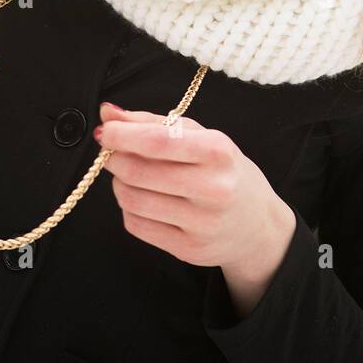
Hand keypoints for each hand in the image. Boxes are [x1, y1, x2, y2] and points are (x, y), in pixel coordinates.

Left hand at [95, 100, 289, 270]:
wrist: (257, 224)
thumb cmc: (224, 172)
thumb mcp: (201, 137)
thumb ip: (153, 122)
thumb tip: (108, 113)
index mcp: (217, 152)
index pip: (157, 141)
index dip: (121, 135)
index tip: (105, 131)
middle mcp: (213, 188)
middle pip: (138, 171)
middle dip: (114, 159)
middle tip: (112, 153)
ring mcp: (201, 222)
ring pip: (132, 199)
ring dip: (119, 183)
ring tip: (130, 176)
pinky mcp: (189, 249)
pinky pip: (137, 225)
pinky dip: (129, 208)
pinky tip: (143, 199)